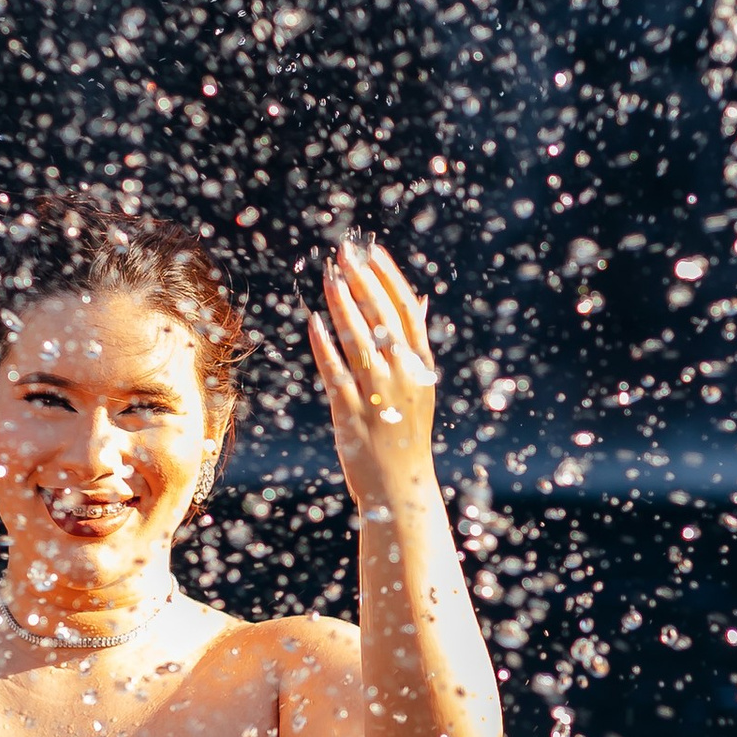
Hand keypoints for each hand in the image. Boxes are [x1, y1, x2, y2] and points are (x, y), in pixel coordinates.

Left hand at [308, 238, 439, 519]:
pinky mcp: (351, 409)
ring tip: (329, 277)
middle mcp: (403, 374)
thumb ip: (416, 342)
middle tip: (344, 253)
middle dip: (362, 280)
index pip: (405, 309)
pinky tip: (314, 321)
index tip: (371, 250)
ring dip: (342, 304)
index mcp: (421, 365)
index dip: (387, 276)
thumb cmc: (407, 431)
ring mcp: (377, 392)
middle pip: (381, 316)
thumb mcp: (421, 384)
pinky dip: (324, 343)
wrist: (401, 485)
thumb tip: (420, 300)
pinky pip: (334, 369)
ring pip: (357, 337)